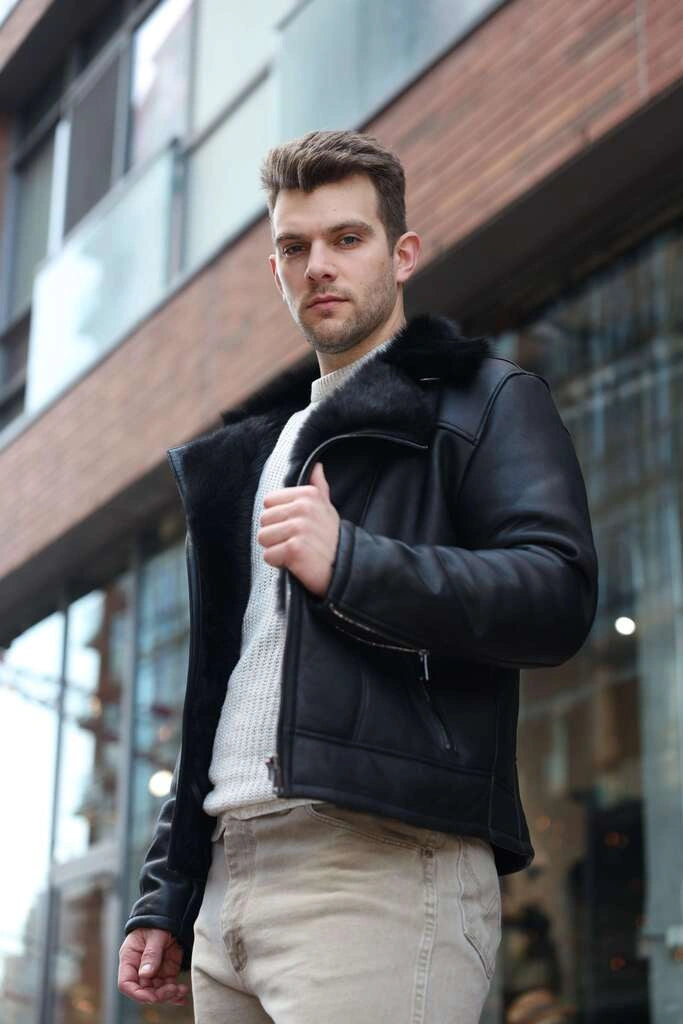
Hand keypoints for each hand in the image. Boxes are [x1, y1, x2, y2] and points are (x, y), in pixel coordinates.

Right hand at [118, 927, 188, 1005]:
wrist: (168, 917)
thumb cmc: (155, 924)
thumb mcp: (154, 935)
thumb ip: (151, 954)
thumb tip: (145, 974)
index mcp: (129, 959)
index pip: (126, 984)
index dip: (137, 994)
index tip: (152, 996)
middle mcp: (139, 969)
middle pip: (144, 991)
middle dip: (158, 995)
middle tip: (173, 990)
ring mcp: (153, 972)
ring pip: (157, 992)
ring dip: (169, 995)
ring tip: (182, 991)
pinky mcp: (165, 972)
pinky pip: (168, 987)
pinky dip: (175, 994)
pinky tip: (183, 997)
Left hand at [259, 462, 339, 596]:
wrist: (347, 568)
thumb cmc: (332, 538)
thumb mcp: (327, 508)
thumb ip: (318, 487)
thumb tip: (317, 466)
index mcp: (308, 494)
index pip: (268, 502)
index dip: (277, 518)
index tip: (295, 527)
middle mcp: (304, 508)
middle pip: (263, 520)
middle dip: (275, 535)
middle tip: (296, 542)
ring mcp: (299, 528)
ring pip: (263, 538)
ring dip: (275, 549)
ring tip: (295, 551)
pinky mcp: (295, 549)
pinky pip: (269, 555)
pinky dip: (279, 563)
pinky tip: (296, 562)